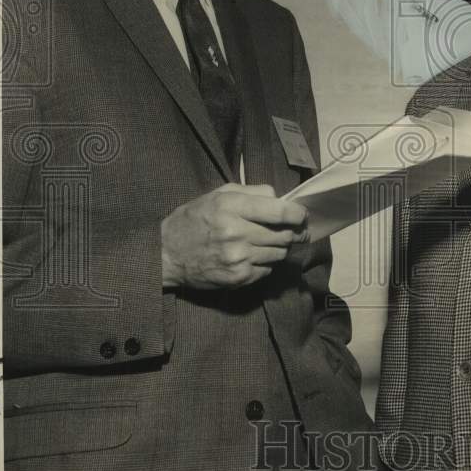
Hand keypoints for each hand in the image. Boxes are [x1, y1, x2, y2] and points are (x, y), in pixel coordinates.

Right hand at [161, 183, 307, 288]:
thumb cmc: (195, 219)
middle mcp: (237, 233)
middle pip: (284, 234)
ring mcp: (238, 258)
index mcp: (232, 207)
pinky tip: (250, 256)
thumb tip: (281, 198)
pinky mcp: (238, 277)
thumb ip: (252, 192)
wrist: (167, 253)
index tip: (302, 215)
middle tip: (289, 230)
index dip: (298, 214)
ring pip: (279, 253)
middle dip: (290, 232)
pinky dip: (265, 263)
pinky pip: (267, 269)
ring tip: (264, 242)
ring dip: (278, 248)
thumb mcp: (219, 195)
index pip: (281, 212)